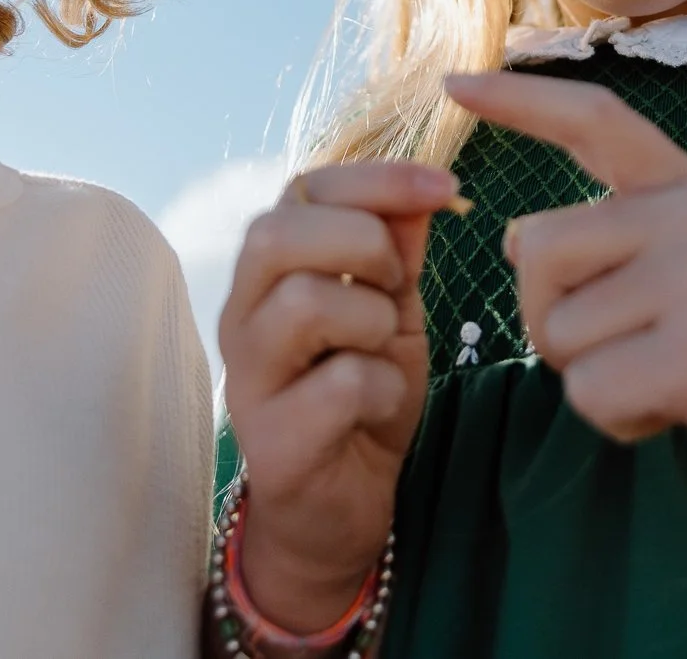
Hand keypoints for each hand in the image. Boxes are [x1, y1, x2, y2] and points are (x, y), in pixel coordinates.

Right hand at [216, 160, 457, 631]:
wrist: (341, 507)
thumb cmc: (362, 395)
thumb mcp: (391, 310)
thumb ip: (398, 248)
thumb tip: (426, 182)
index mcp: (269, 273)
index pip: (302, 188)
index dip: (375, 178)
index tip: (445, 186)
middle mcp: (241, 316)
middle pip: (274, 234)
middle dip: (361, 244)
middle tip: (396, 287)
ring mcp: (247, 379)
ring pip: (301, 303)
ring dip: (371, 319)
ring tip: (382, 348)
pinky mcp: (269, 441)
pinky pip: (338, 384)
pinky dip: (382, 387)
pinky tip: (379, 406)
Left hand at [446, 69, 686, 524]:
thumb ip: (643, 239)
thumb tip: (523, 239)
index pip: (596, 119)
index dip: (519, 101)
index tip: (453, 85)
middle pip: (535, 251)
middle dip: (553, 320)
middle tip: (630, 353)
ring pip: (559, 336)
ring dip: (600, 381)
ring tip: (682, 383)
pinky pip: (593, 395)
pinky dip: (624, 424)